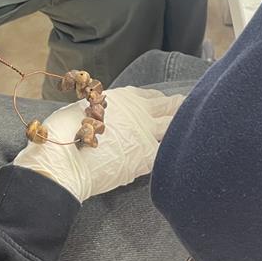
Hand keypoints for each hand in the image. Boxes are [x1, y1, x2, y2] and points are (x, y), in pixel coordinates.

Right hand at [13, 87, 184, 202]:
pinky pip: (166, 152)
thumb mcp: (82, 109)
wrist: (63, 164)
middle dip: (181, 107)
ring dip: (183, 126)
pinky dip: (174, 151)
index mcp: (121, 99)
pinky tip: (184, 153)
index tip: (169, 101)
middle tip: (193, 108)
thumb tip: (107, 116)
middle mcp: (137, 112)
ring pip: (173, 127)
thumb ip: (102, 110)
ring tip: (197, 126)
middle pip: (169, 108)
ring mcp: (144, 135)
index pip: (151, 96)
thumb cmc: (64, 135)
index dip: (162, 99)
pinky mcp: (145, 158)